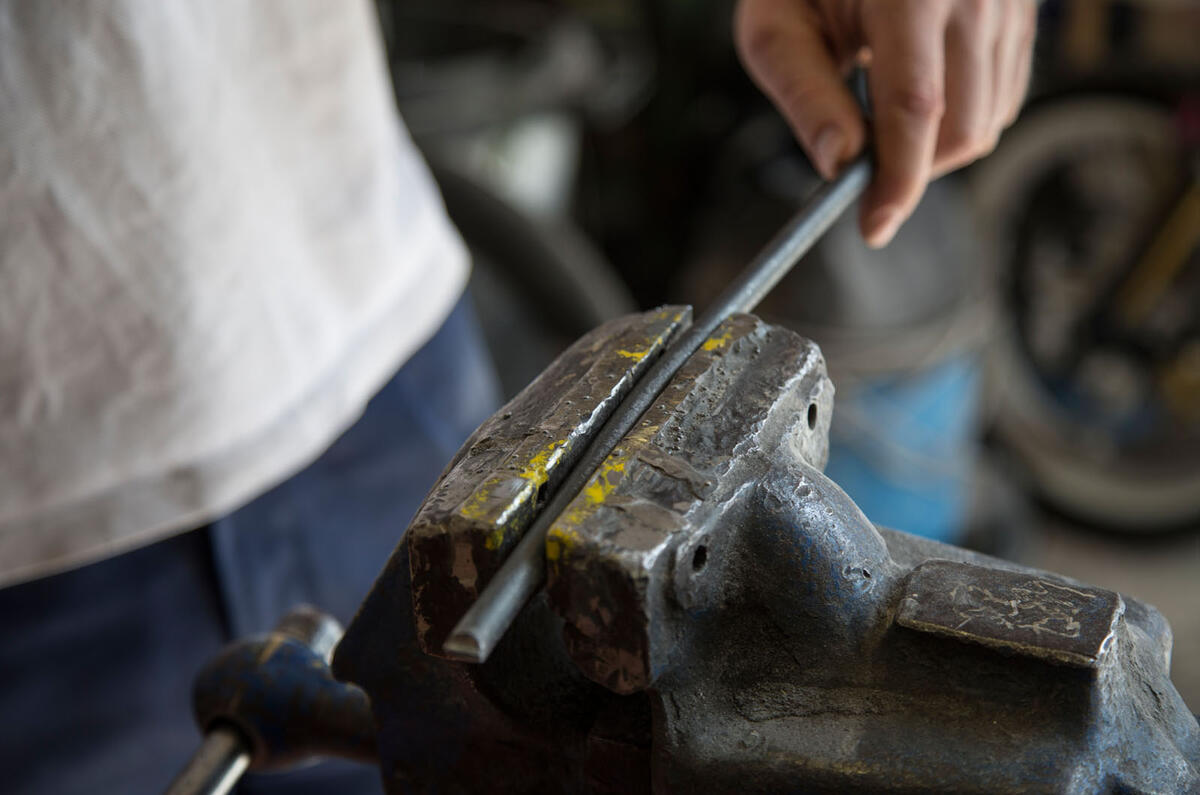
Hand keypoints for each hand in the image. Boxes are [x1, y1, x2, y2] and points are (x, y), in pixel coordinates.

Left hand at [735, 0, 1035, 247]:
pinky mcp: (1025, 11)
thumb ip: (804, 92)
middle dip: (911, 168)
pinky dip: (960, 117)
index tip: (873, 227)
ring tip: (879, 101)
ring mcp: (1011, 0)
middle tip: (862, 163)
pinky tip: (918, 89)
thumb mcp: (778, 23)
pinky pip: (1004, 94)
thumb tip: (839, 165)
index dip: (897, 180)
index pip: (916, 108)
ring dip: (934, 145)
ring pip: (990, 118)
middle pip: (962, 126)